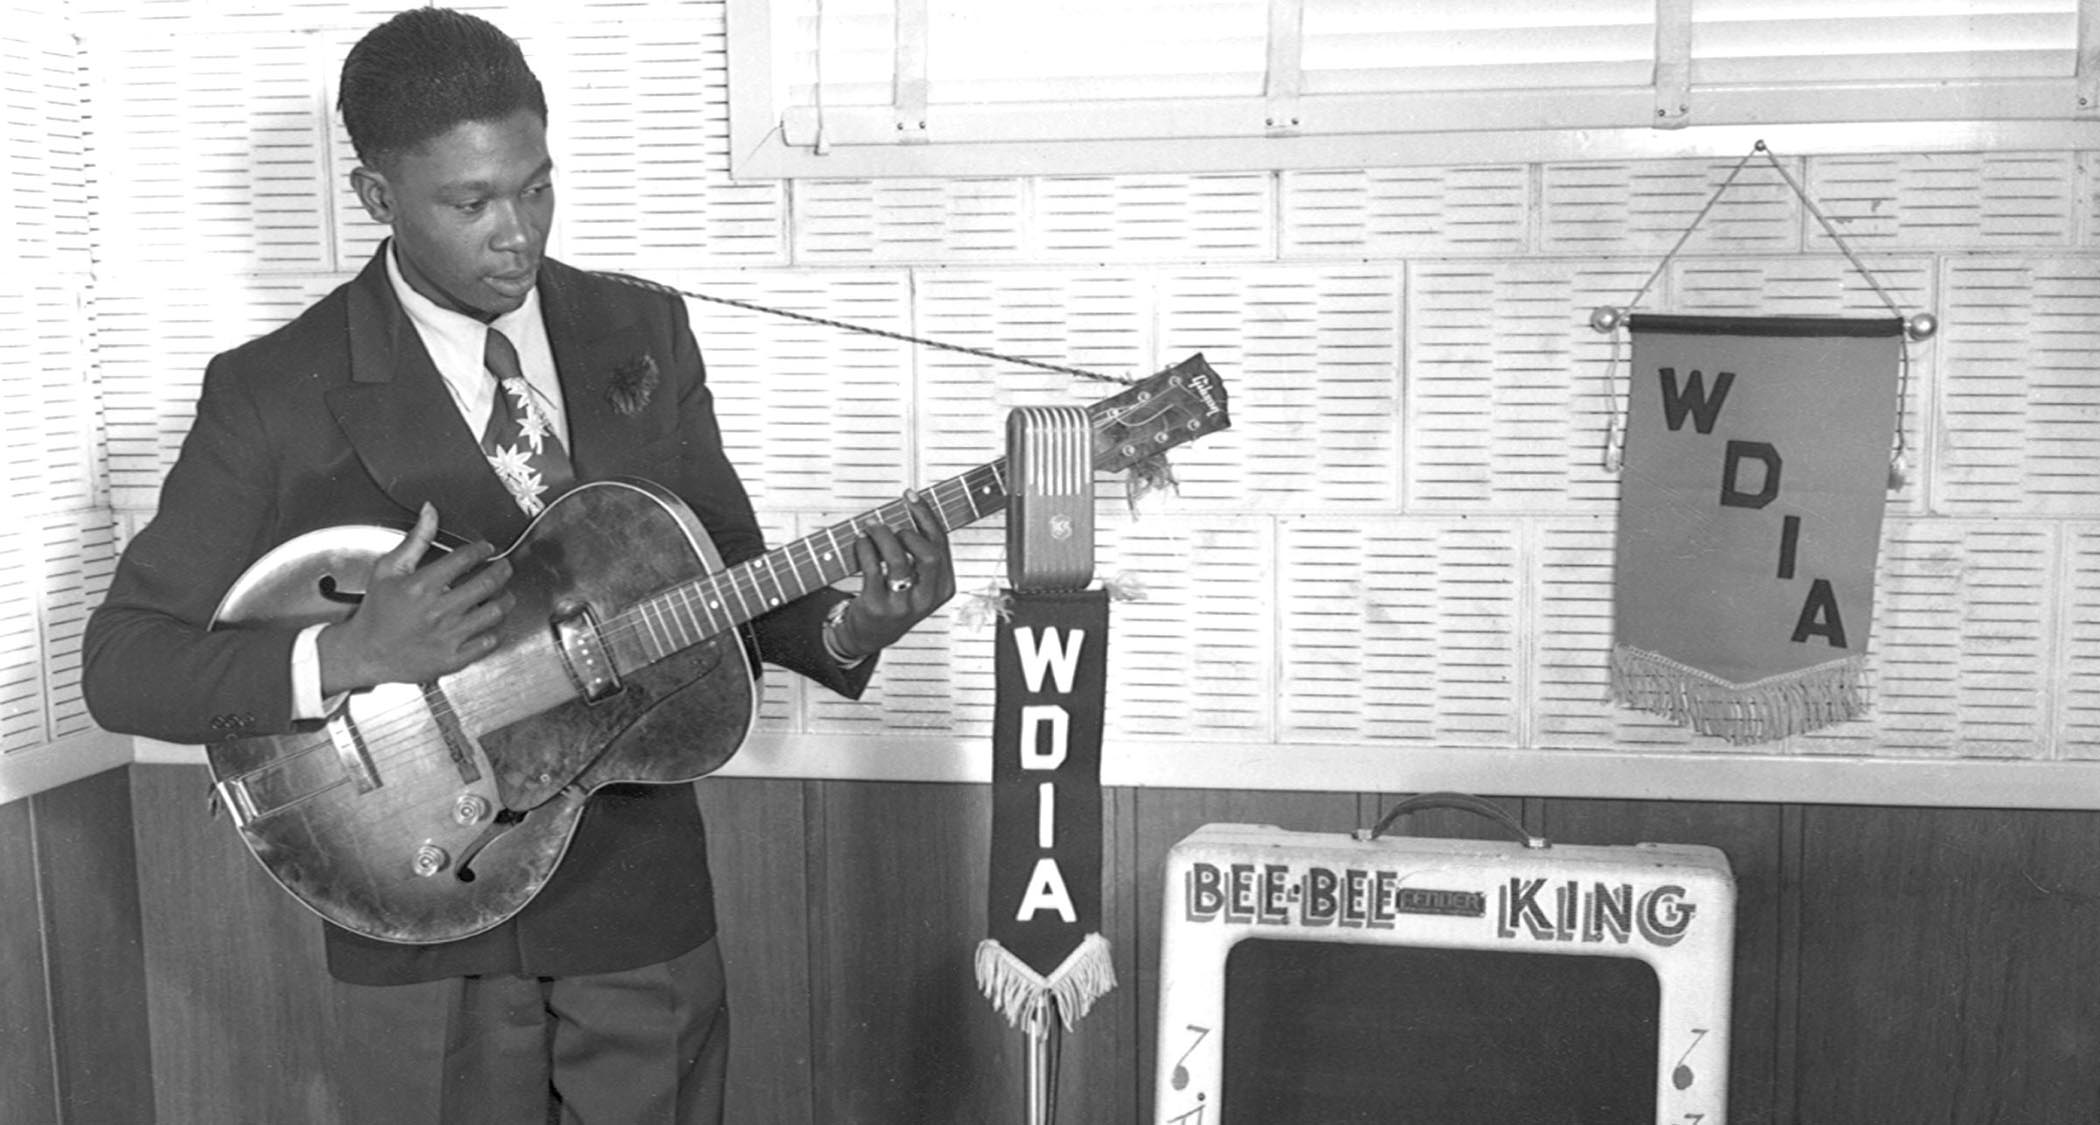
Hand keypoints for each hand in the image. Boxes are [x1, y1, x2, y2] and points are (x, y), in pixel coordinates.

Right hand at [317, 504, 513, 692]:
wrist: (365, 653)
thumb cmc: (376, 612)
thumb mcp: (388, 570)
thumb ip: (415, 540)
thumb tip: (430, 512)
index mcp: (422, 586)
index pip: (465, 558)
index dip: (483, 549)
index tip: (487, 549)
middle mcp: (438, 611)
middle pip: (488, 583)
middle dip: (503, 570)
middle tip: (504, 567)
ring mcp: (448, 636)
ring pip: (495, 612)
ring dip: (506, 599)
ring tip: (504, 593)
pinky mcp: (453, 659)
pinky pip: (489, 642)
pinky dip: (497, 630)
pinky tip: (493, 622)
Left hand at [831, 491, 955, 659]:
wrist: (872, 634)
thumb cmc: (896, 600)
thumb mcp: (920, 582)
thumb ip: (921, 553)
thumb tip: (910, 509)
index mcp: (943, 587)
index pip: (941, 544)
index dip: (926, 516)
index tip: (911, 497)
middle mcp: (926, 598)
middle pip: (928, 554)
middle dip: (908, 532)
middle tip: (891, 525)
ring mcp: (902, 605)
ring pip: (899, 560)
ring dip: (883, 536)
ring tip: (871, 528)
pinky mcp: (877, 606)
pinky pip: (872, 569)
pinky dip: (865, 548)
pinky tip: (861, 541)